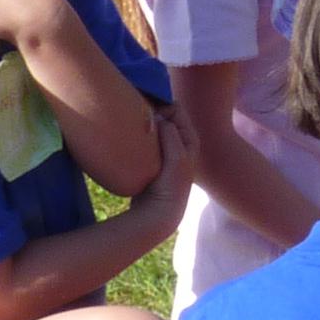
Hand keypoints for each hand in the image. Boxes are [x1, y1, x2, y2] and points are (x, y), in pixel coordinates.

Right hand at [130, 109, 199, 231]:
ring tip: (132, 125)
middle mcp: (181, 142)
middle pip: (165, 116)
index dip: (161, 106)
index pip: (175, 108)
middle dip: (152, 113)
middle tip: (136, 115)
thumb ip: (170, 134)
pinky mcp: (154, 160)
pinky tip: (130, 139)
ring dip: (145, 124)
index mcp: (190, 138)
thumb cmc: (170, 185)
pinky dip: (140, 136)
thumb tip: (159, 116)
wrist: (159, 213)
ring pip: (154, 128)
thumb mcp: (175, 157)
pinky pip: (147, 139)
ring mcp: (167, 151)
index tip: (145, 110)